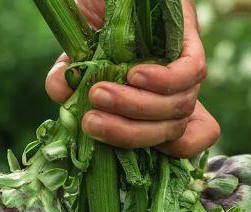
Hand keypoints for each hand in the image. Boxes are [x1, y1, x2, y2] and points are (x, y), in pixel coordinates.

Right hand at [45, 0, 219, 157]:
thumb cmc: (99, 18)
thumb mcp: (78, 54)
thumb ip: (70, 78)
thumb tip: (60, 94)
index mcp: (158, 105)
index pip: (184, 142)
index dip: (170, 153)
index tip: (135, 155)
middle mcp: (176, 93)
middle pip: (171, 132)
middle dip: (128, 134)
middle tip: (91, 122)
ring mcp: (185, 70)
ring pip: (178, 107)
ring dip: (134, 107)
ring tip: (98, 92)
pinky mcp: (190, 41)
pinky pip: (189, 74)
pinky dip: (160, 81)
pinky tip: (133, 73)